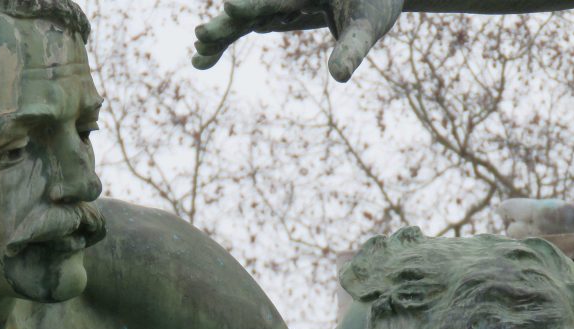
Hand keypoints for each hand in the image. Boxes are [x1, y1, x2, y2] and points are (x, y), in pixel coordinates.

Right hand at [193, 0, 403, 81]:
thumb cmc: (376, 4)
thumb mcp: (369, 25)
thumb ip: (353, 49)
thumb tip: (339, 77)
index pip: (276, 0)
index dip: (254, 6)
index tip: (230, 8)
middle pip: (252, 9)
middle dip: (226, 25)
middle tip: (199, 39)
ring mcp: (282, 3)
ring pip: (245, 19)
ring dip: (221, 38)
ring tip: (197, 60)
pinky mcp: (279, 12)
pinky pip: (249, 25)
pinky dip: (231, 38)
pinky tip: (208, 56)